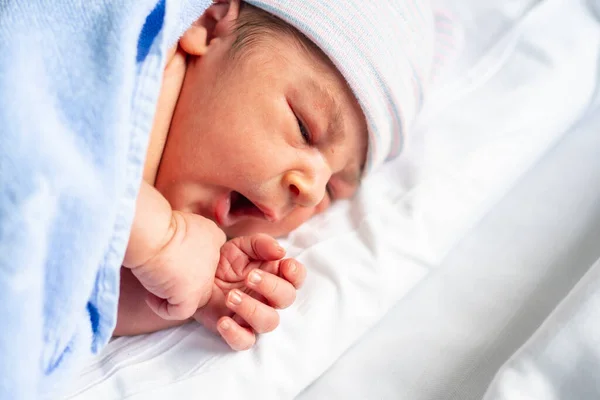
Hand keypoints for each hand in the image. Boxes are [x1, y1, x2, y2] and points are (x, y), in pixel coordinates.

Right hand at [129, 210, 225, 320]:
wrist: (154, 235)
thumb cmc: (160, 225)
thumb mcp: (179, 221)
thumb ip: (190, 232)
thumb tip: (179, 244)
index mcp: (215, 239)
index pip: (208, 259)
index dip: (188, 263)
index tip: (170, 260)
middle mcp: (215, 262)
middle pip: (203, 280)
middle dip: (184, 281)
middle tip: (164, 276)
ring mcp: (204, 282)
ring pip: (194, 298)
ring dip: (174, 295)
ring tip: (156, 284)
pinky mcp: (190, 298)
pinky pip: (179, 312)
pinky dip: (162, 308)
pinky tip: (151, 295)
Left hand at [194, 234, 305, 349]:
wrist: (195, 274)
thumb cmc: (224, 261)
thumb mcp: (240, 246)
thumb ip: (260, 244)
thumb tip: (280, 251)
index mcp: (274, 275)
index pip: (296, 278)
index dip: (296, 274)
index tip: (285, 266)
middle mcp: (268, 297)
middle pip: (286, 299)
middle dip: (270, 287)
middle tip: (249, 276)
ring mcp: (253, 316)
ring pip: (268, 322)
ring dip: (252, 309)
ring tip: (231, 296)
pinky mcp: (236, 330)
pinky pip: (244, 341)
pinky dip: (235, 334)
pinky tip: (223, 320)